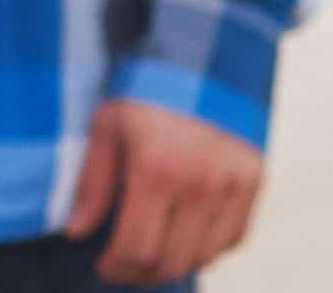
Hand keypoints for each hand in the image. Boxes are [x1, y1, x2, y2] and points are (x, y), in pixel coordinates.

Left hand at [66, 99, 263, 283]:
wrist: (203, 62)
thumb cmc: (144, 92)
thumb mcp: (106, 127)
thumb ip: (93, 183)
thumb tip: (77, 231)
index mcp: (158, 170)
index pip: (137, 247)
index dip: (116, 267)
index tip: (102, 267)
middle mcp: (202, 184)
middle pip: (172, 261)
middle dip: (141, 274)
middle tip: (122, 268)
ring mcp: (234, 187)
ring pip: (204, 256)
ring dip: (174, 265)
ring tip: (149, 257)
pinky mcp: (256, 185)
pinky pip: (233, 239)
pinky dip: (206, 249)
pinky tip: (183, 239)